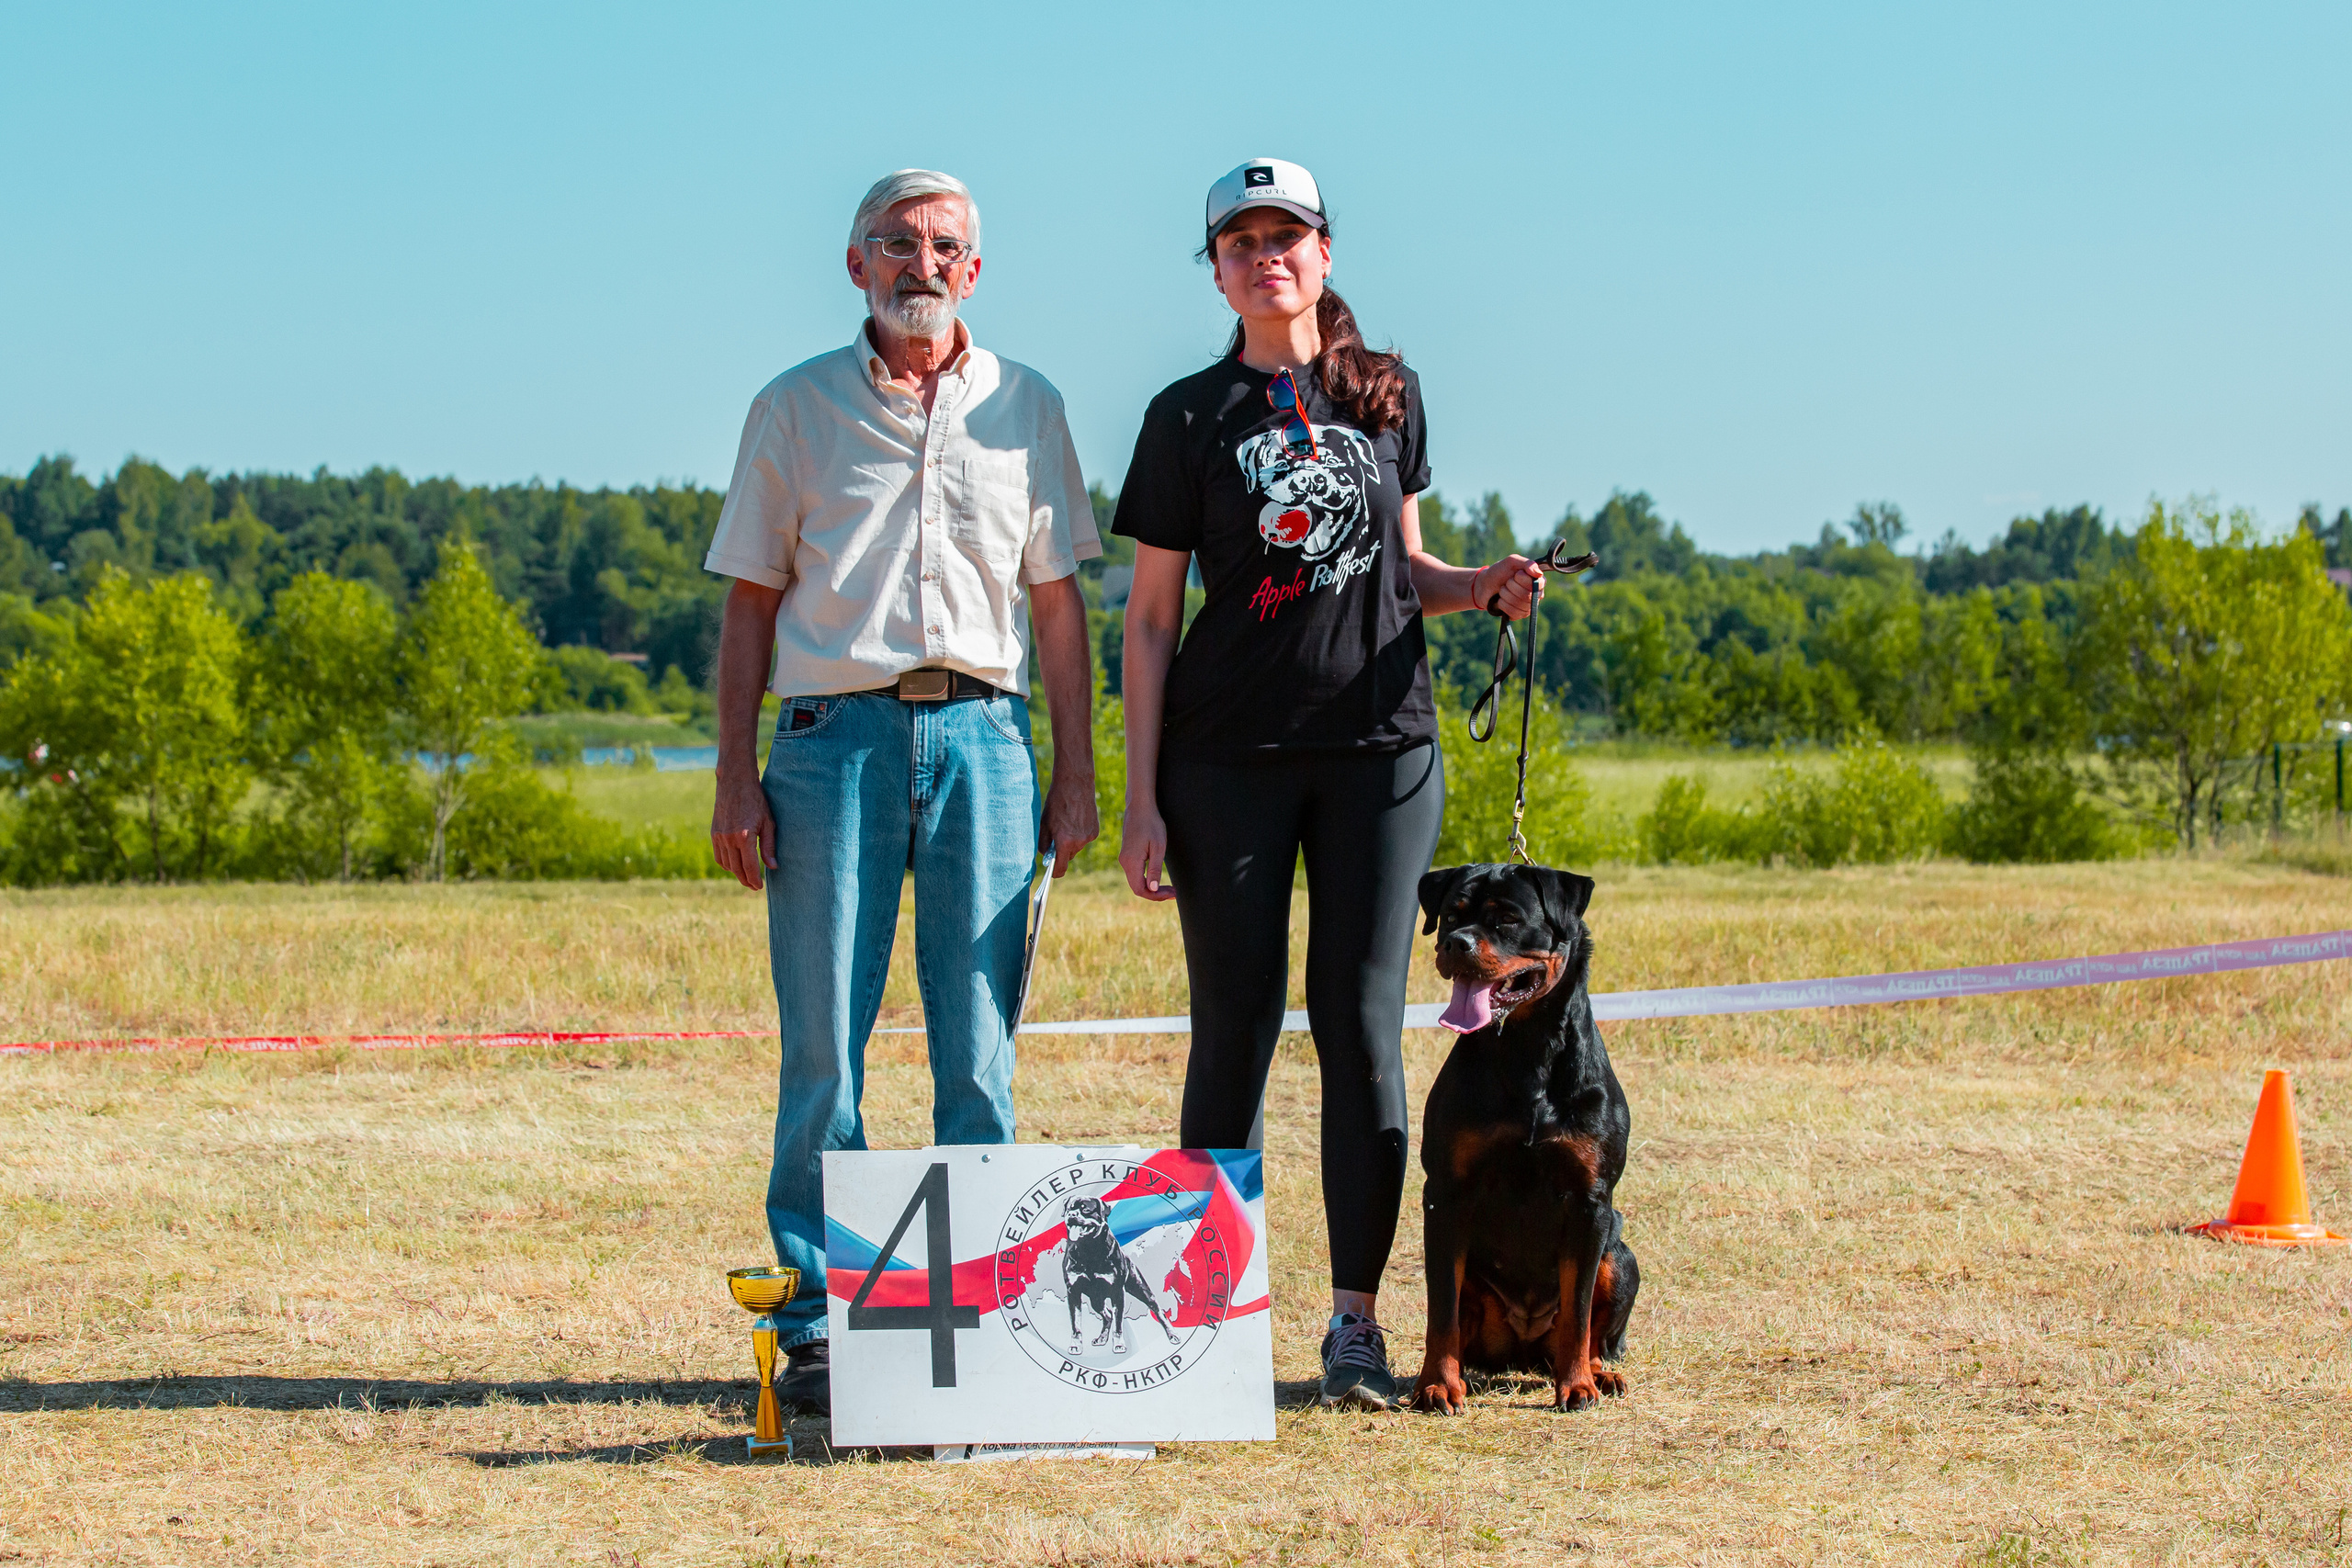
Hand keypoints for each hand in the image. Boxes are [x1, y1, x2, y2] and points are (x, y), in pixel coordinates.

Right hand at [711, 769, 775, 890]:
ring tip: (746, 877)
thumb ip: (769, 846)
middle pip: (736, 869)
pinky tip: (735, 865)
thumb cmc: (756, 800)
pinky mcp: (714, 833)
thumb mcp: (768, 822)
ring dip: (736, 873)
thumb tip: (772, 866)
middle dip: (746, 880)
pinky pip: (718, 856)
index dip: (755, 880)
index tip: (760, 887)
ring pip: (726, 865)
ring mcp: (719, 836)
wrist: (735, 783)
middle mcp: (729, 839)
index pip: (749, 867)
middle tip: (754, 886)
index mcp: (744, 837)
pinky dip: (726, 864)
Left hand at [1041, 767, 1098, 877]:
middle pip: (1068, 857)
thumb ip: (1043, 844)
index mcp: (1065, 841)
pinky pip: (1084, 839)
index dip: (1054, 872)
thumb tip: (1046, 856)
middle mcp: (1079, 842)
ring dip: (1070, 842)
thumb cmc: (1056, 802)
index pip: (1060, 868)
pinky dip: (1078, 834)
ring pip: (1076, 848)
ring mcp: (1089, 837)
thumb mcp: (1044, 824)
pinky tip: (1074, 820)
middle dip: (1061, 851)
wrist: (1075, 784)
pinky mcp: (1095, 831)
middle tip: (1055, 837)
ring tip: (1065, 824)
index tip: (1051, 871)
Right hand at [1119, 800, 1176, 900]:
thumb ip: (1155, 869)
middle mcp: (1125, 862)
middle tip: (1173, 892)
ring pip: (1136, 882)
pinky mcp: (1128, 855)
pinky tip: (1158, 878)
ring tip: (1169, 887)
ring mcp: (1125, 859)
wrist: (1140, 807)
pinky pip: (1136, 874)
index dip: (1156, 896)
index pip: (1140, 889)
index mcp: (1131, 862)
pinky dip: (1147, 880)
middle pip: (1137, 888)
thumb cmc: (1151, 824)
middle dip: (1155, 894)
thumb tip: (1152, 889)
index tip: (1172, 893)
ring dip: (1151, 888)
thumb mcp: (1158, 847)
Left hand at [1472, 556, 1544, 620]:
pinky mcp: (1519, 614)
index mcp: (1537, 580)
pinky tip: (1500, 599)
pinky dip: (1503, 604)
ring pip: (1519, 604)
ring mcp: (1528, 606)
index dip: (1523, 579)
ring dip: (1505, 595)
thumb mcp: (1512, 561)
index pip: (1537, 584)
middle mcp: (1536, 594)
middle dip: (1511, 586)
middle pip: (1527, 595)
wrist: (1484, 585)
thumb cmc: (1499, 572)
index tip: (1515, 575)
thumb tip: (1539, 574)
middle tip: (1506, 583)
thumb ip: (1527, 563)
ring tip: (1502, 590)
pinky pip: (1514, 612)